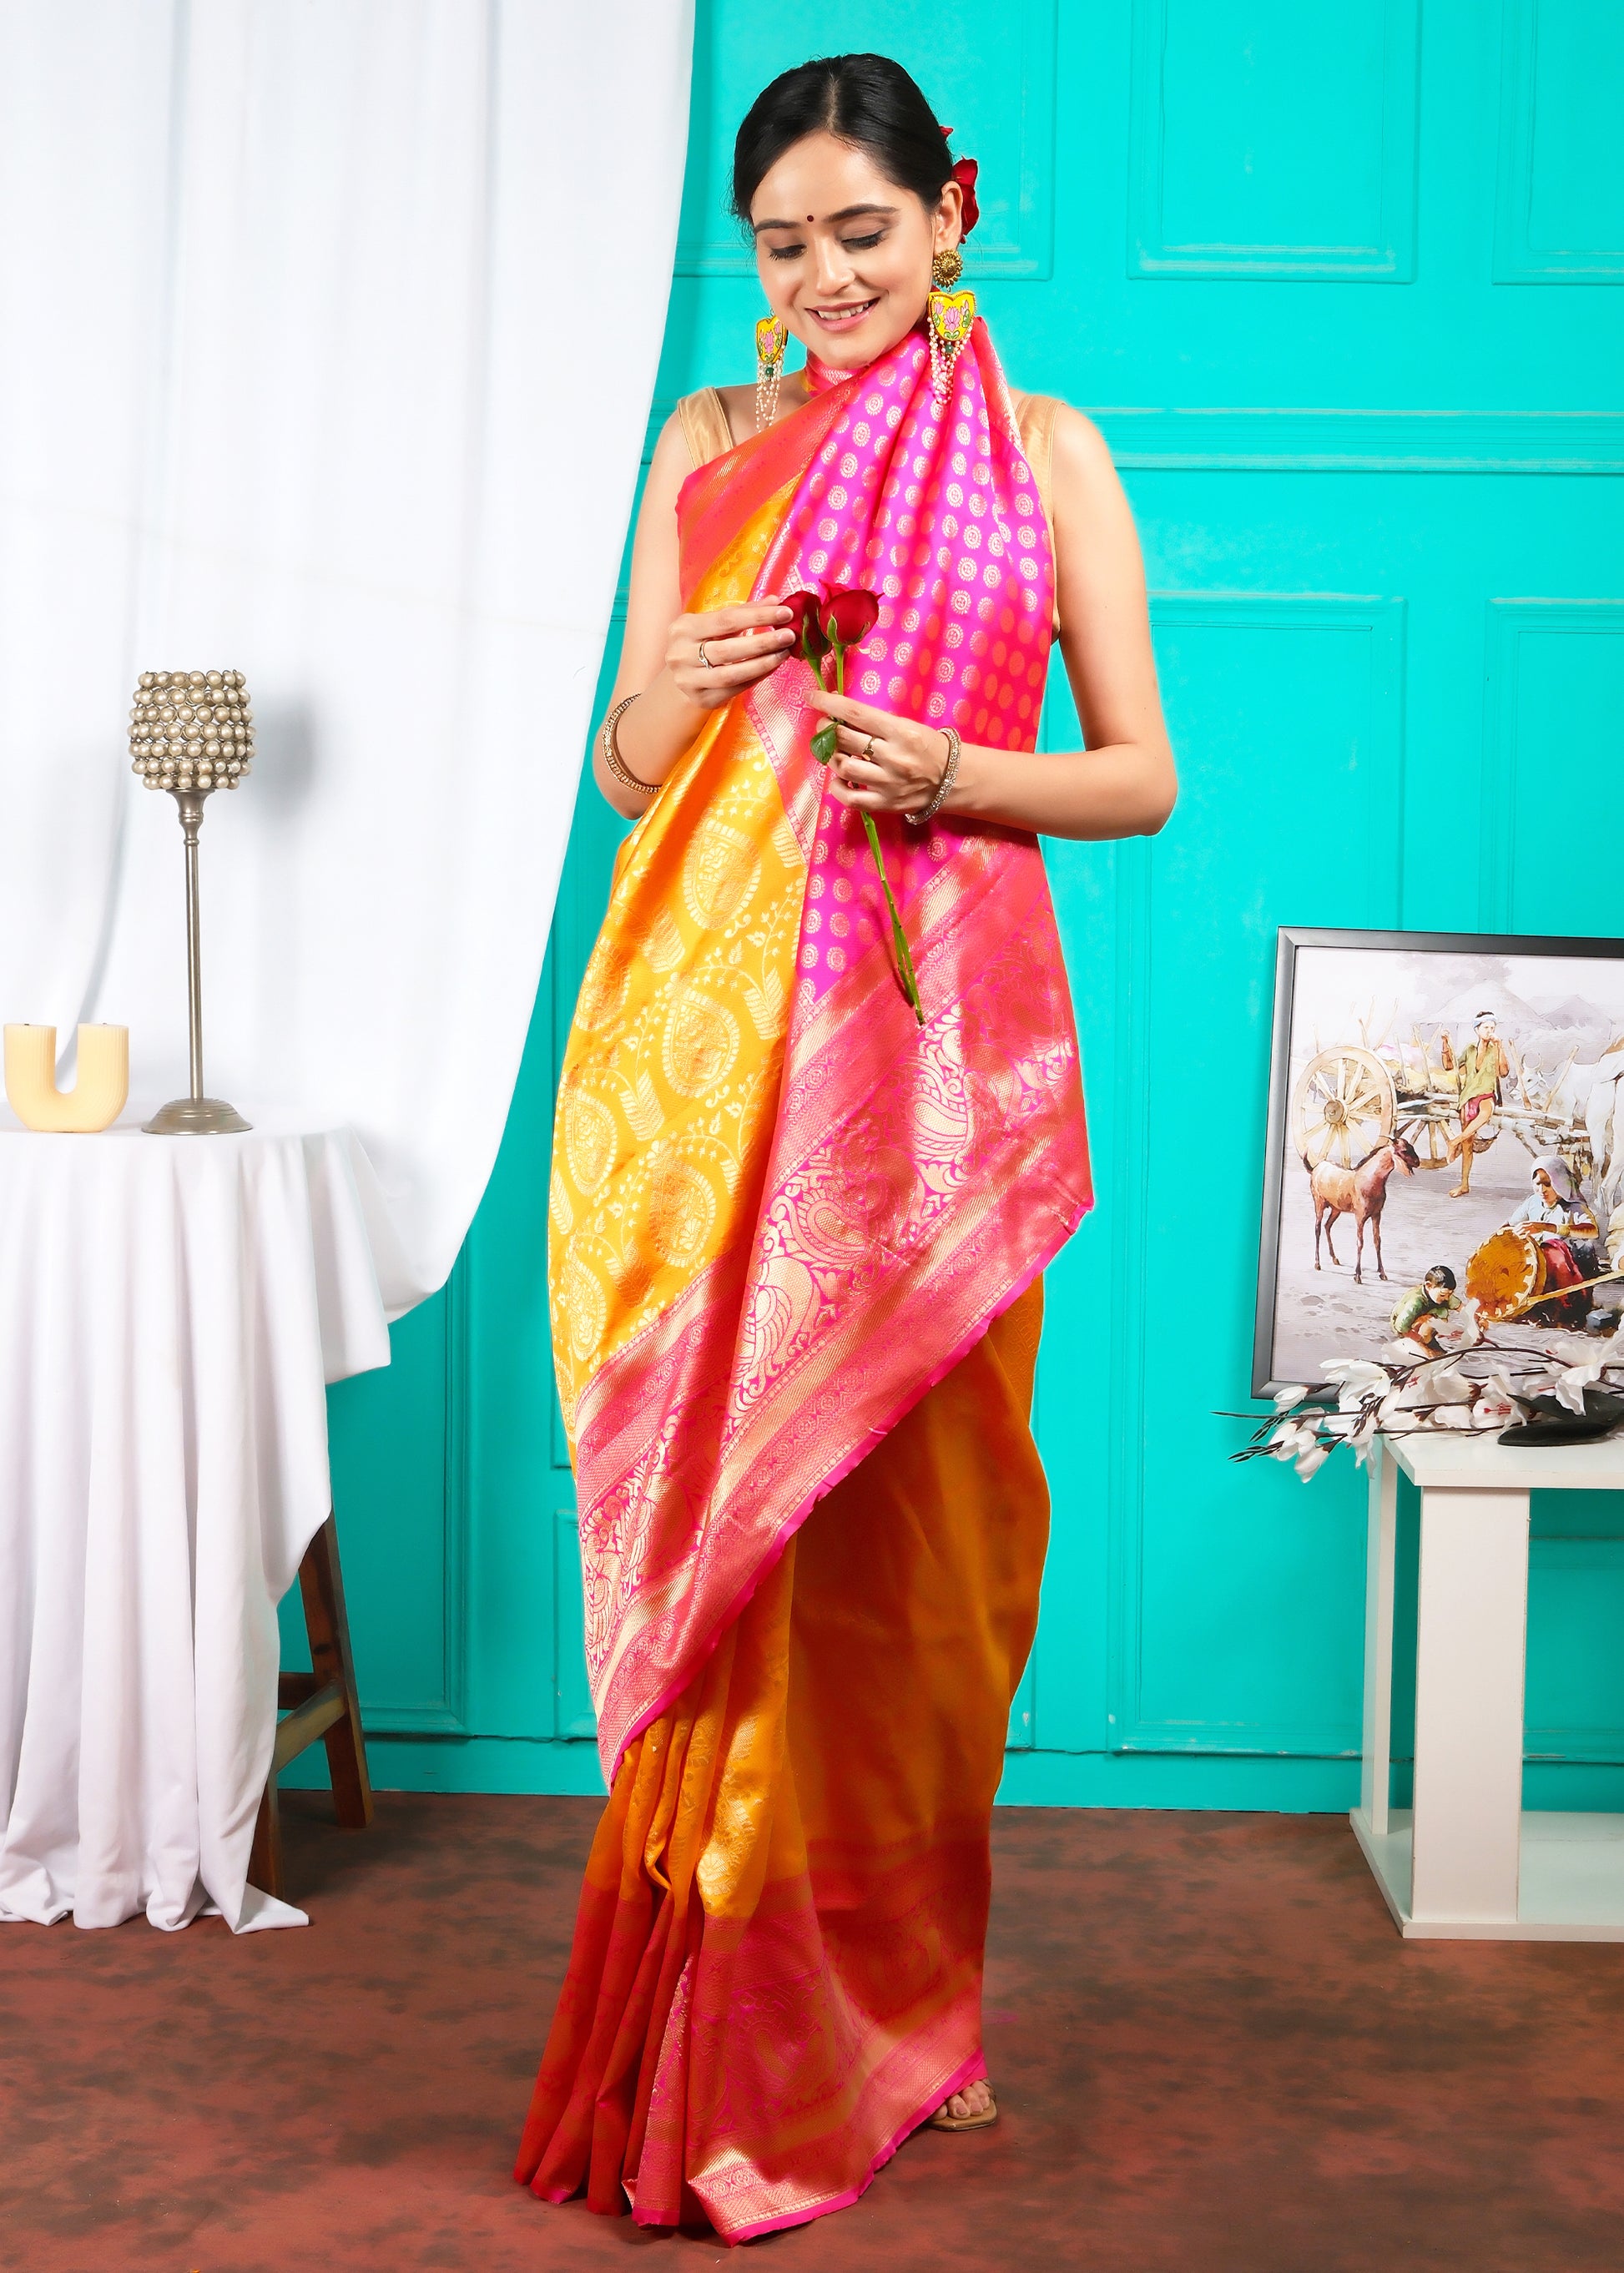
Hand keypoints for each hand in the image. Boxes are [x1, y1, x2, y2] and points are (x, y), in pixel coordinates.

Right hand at [667, 601, 794, 712]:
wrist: (679, 675)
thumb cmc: (700, 643)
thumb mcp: (714, 624)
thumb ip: (743, 612)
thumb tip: (775, 601)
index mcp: (684, 628)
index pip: (726, 620)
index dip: (757, 616)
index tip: (784, 613)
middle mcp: (681, 654)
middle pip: (728, 649)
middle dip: (762, 642)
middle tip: (788, 636)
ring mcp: (689, 680)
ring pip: (731, 674)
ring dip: (762, 664)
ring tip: (783, 653)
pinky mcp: (701, 698)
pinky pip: (734, 689)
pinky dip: (756, 677)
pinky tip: (772, 667)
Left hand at [805, 686, 951, 814]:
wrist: (953, 779)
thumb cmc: (927, 746)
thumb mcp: (906, 726)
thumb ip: (874, 722)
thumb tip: (836, 709)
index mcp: (901, 731)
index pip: (856, 713)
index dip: (829, 703)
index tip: (812, 696)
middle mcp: (894, 757)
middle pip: (844, 739)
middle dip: (826, 729)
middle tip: (825, 727)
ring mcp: (889, 783)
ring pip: (843, 766)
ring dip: (831, 756)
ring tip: (835, 752)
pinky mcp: (885, 804)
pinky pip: (850, 798)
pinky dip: (837, 787)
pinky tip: (839, 779)